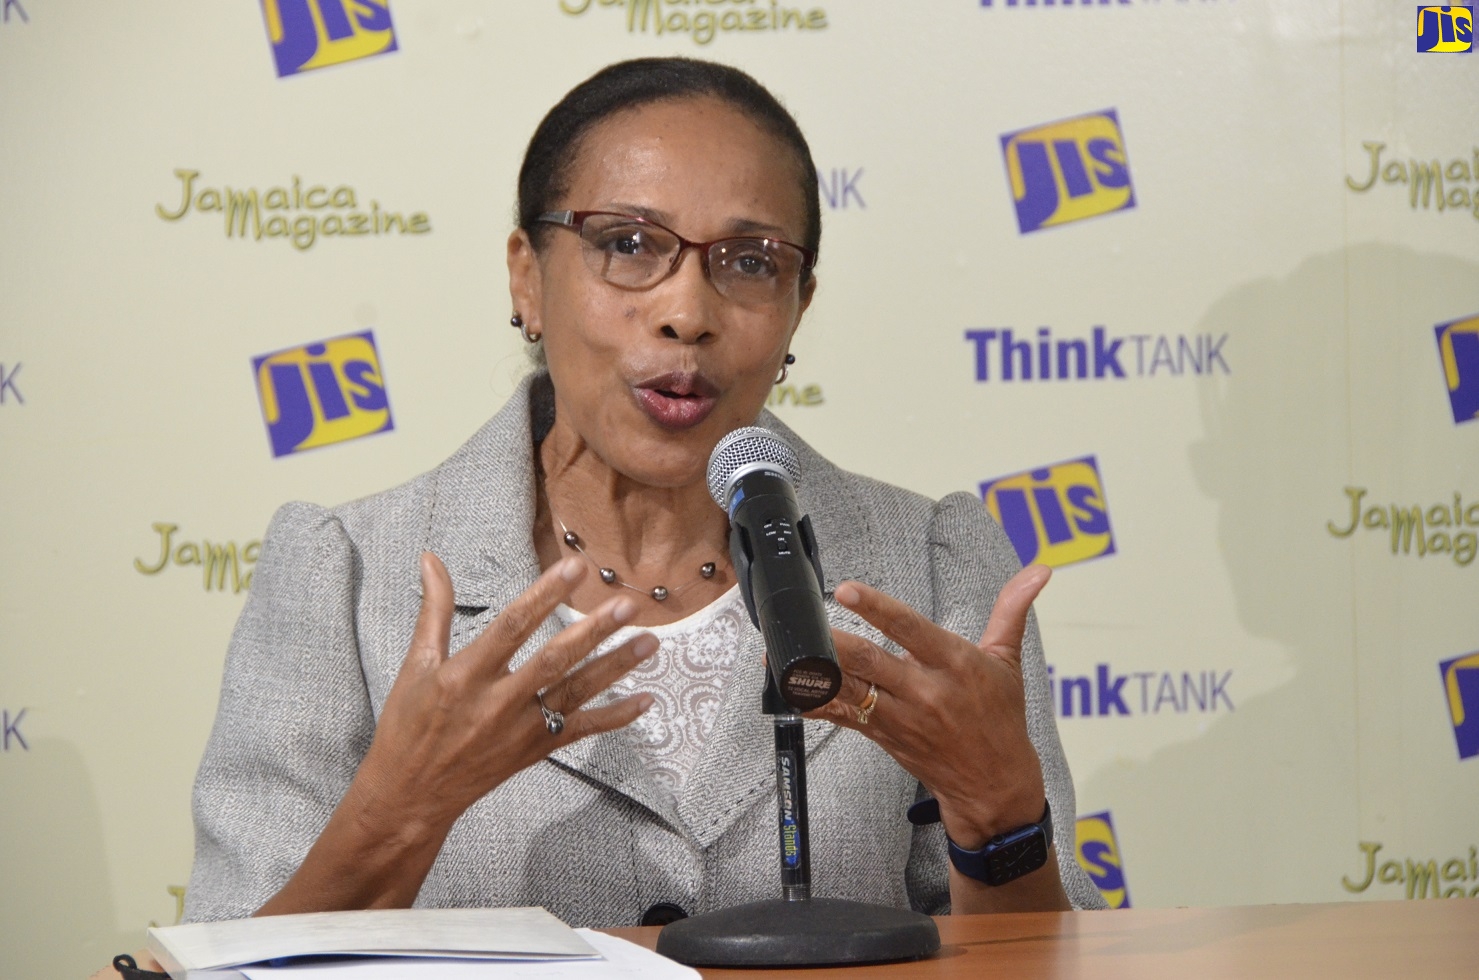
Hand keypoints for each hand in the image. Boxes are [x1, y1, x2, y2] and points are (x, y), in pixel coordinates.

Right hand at [257, 552, 655, 913]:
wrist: (411, 795)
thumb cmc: (409, 726)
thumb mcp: (416, 666)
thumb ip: (434, 611)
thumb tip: (431, 559)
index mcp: (465, 675)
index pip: (512, 625)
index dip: (544, 595)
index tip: (575, 568)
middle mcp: (497, 703)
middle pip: (554, 660)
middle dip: (593, 632)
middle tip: (627, 606)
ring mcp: (520, 730)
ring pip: (576, 693)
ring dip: (616, 667)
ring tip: (650, 641)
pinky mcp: (534, 750)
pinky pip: (582, 731)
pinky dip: (616, 717)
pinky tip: (646, 700)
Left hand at [808, 564, 1051, 849]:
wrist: (995, 784)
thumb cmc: (1000, 718)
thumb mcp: (1008, 661)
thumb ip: (1011, 611)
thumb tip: (1038, 571)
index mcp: (954, 664)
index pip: (911, 629)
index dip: (877, 609)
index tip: (848, 590)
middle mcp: (925, 691)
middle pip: (871, 662)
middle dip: (834, 643)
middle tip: (803, 623)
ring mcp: (902, 717)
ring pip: (851, 690)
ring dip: (815, 672)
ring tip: (780, 653)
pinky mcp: (884, 736)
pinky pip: (844, 717)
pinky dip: (815, 703)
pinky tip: (789, 688)